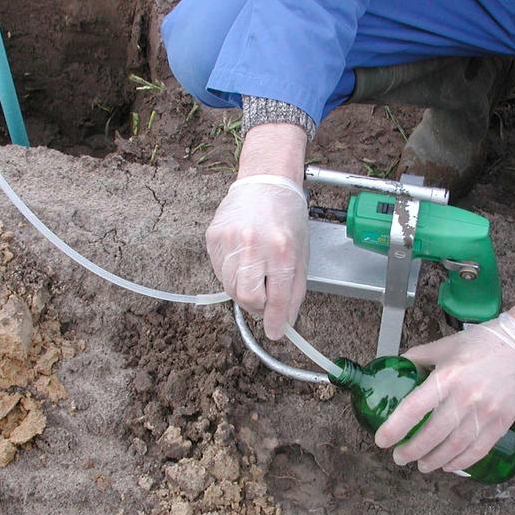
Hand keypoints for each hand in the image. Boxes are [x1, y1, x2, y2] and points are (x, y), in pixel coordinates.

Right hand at [206, 175, 308, 339]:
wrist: (265, 183)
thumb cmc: (287, 217)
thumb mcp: (300, 254)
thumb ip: (294, 291)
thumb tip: (284, 322)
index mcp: (281, 250)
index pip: (277, 298)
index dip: (276, 320)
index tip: (276, 332)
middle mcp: (253, 245)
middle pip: (248, 298)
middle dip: (258, 306)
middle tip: (265, 299)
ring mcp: (229, 241)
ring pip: (231, 288)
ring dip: (244, 290)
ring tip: (256, 272)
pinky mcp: (213, 238)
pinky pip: (220, 272)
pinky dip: (232, 274)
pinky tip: (243, 258)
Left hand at [374, 311, 514, 473]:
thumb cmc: (484, 342)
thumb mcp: (445, 345)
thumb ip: (420, 358)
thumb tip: (400, 368)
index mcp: (447, 376)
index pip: (413, 408)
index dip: (394, 428)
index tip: (382, 441)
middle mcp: (465, 397)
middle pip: (432, 434)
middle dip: (412, 450)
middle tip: (400, 457)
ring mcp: (485, 412)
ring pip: (454, 446)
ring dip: (434, 460)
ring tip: (422, 465)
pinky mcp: (502, 422)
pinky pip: (478, 449)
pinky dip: (461, 462)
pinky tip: (449, 465)